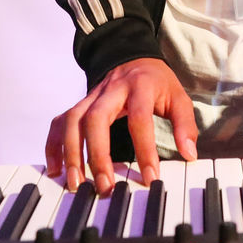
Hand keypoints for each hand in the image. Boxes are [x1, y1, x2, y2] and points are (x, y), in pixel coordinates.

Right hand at [44, 58, 197, 193]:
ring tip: (76, 183)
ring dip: (71, 153)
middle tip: (105, 186)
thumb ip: (185, 124)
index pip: (140, 119)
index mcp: (140, 86)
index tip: (150, 178)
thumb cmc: (156, 82)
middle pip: (96, 118)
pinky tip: (56, 169)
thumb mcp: (178, 96)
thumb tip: (188, 154)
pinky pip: (59, 122)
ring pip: (72, 120)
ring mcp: (91, 96)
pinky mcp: (79, 104)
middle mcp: (111, 90)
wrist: (133, 56)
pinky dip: (54, 145)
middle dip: (98, 154)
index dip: (145, 149)